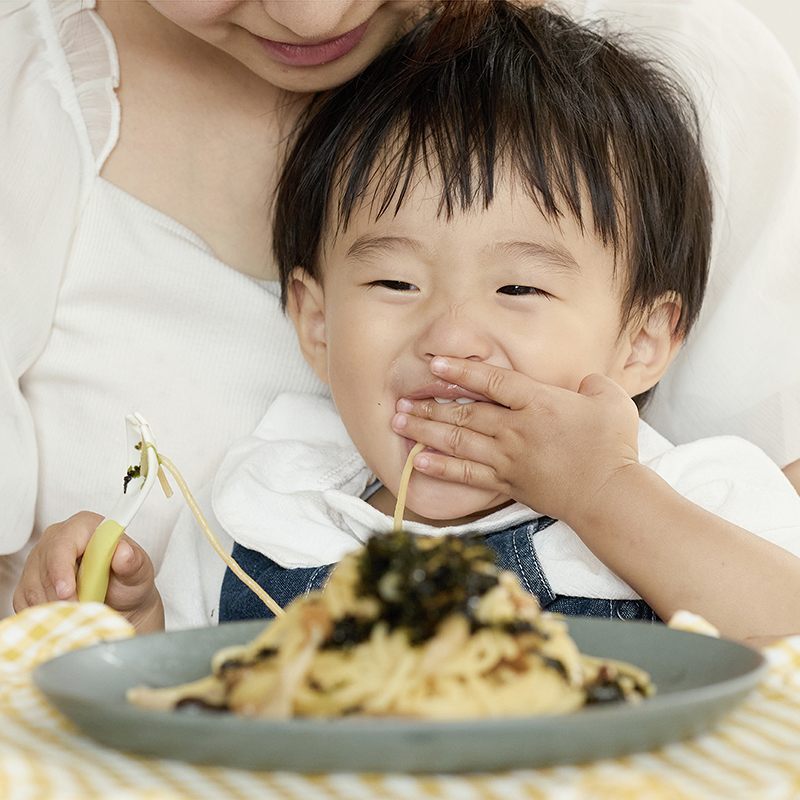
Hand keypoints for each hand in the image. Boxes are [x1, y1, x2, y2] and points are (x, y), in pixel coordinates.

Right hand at [13, 511, 163, 632]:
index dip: (61, 569)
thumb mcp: (139, 571)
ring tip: (79, 613)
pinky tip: (63, 616)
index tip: (67, 592)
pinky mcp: (28, 583)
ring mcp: (39, 561)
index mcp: (84, 526)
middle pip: (43, 569)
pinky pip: (25, 602)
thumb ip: (132, 561)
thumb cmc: (128, 581)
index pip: (62, 544)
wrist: (122, 603)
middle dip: (61, 596)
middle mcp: (57, 539)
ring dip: (54, 607)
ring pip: (32, 588)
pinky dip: (43, 614)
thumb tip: (123, 552)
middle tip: (82, 610)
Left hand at [391, 356, 640, 525]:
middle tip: (401, 402)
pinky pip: (466, 475)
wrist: (608, 496)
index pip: (491, 382)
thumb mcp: (610, 400)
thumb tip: (582, 380)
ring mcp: (508, 458)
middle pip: (464, 414)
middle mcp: (516, 429)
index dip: (461, 371)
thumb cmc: (612, 447)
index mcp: (538, 403)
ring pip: (458, 442)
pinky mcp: (506, 483)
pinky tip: (419, 462)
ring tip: (399, 424)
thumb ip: (592, 383)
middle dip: (429, 407)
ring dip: (425, 432)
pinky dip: (441, 467)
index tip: (435, 364)